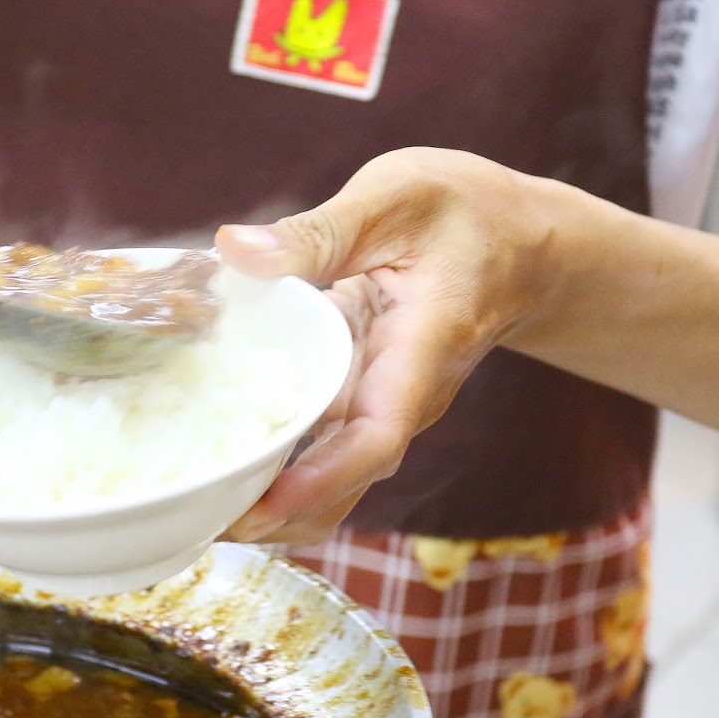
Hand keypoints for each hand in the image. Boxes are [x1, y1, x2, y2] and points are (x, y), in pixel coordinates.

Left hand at [217, 148, 583, 545]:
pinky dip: (276, 466)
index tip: (259, 508)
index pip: (375, 437)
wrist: (525, 245)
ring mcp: (385, 406)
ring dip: (270, 502)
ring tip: (193, 506)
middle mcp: (405, 397)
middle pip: (345, 481)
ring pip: (332, 480)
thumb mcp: (396, 197)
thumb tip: (233, 251)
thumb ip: (317, 230)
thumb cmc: (467, 214)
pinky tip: (218, 461)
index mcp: (420, 350)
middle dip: (275, 514)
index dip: (318, 481)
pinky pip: (323, 449)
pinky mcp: (365, 401)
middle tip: (193, 520)